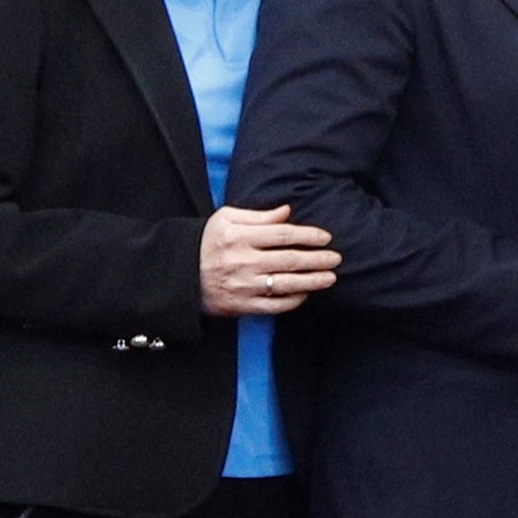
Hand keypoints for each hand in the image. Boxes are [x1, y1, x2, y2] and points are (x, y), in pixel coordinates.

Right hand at [202, 204, 341, 318]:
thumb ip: (258, 216)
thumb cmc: (207, 242)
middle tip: (336, 259)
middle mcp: (243, 261)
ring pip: (285, 284)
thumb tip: (287, 211)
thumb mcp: (226, 219)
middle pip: (289, 260)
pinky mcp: (241, 305)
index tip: (326, 237)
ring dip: (312, 282)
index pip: (283, 235)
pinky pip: (273, 306)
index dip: (308, 236)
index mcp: (240, 237)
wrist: (181, 275)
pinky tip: (305, 294)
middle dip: (317, 259)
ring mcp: (243, 286)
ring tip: (330, 278)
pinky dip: (292, 301)